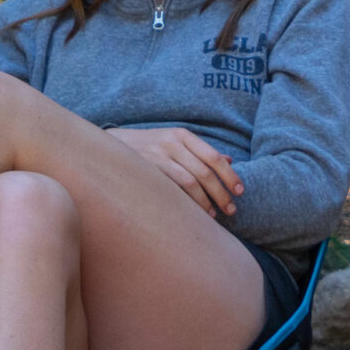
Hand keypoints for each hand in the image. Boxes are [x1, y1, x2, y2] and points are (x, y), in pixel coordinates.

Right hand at [108, 127, 242, 216]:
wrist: (108, 145)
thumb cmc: (147, 146)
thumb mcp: (174, 141)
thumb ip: (200, 151)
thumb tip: (230, 161)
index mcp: (183, 135)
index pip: (214, 157)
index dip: (230, 176)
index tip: (240, 191)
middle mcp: (172, 143)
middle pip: (206, 171)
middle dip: (222, 192)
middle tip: (232, 209)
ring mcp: (158, 156)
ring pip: (191, 181)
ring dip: (206, 201)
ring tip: (215, 215)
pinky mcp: (146, 170)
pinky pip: (172, 188)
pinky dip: (187, 202)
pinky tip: (194, 213)